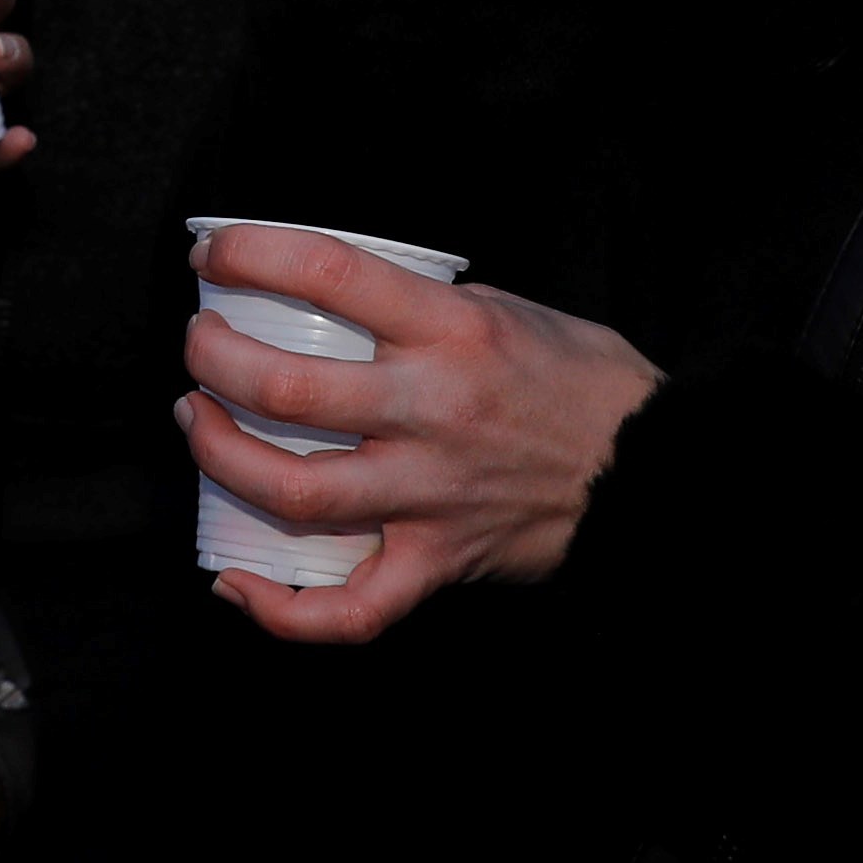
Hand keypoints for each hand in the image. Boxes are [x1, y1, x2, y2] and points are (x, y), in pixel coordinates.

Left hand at [178, 220, 659, 641]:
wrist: (663, 469)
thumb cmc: (582, 381)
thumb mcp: (507, 308)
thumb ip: (422, 304)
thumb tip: (334, 298)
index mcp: (453, 330)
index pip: (327, 271)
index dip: (248, 253)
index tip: (212, 254)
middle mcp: (435, 411)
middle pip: (286, 389)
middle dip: (213, 361)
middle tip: (199, 346)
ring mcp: (433, 494)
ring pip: (296, 492)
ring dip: (221, 458)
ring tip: (200, 424)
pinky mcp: (441, 562)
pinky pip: (351, 609)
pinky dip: (282, 610)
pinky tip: (235, 584)